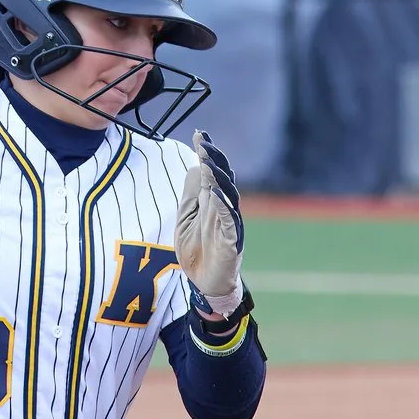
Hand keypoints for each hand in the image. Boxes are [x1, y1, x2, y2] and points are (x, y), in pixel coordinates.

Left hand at [172, 128, 244, 319]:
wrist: (205, 284)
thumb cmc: (197, 250)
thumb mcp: (187, 217)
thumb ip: (192, 194)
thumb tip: (194, 165)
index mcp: (213, 202)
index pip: (212, 172)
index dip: (207, 153)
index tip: (199, 134)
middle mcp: (224, 209)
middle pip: (222, 178)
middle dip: (213, 159)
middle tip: (203, 141)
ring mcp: (229, 224)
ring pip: (227, 195)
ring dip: (217, 177)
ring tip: (207, 161)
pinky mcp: (231, 241)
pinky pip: (229, 220)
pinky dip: (222, 206)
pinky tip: (214, 192)